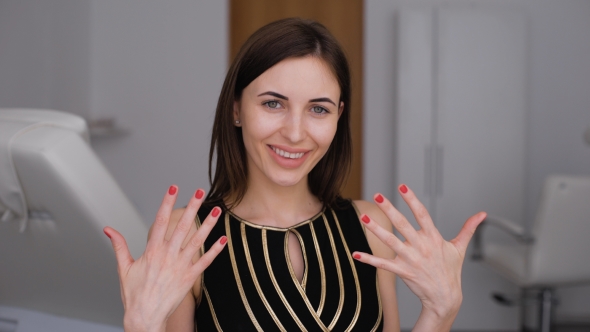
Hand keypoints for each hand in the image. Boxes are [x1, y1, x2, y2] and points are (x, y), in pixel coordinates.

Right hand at [103, 186, 225, 331]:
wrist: (144, 317)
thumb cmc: (134, 294)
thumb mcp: (123, 268)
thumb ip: (119, 246)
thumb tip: (108, 229)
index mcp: (152, 252)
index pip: (160, 221)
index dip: (167, 203)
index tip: (173, 188)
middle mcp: (167, 257)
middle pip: (182, 226)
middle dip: (191, 207)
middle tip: (199, 191)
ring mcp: (180, 267)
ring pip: (197, 241)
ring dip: (208, 224)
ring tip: (217, 209)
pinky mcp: (189, 278)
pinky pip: (205, 262)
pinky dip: (215, 251)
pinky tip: (224, 239)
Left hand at [352, 184, 485, 329]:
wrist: (446, 298)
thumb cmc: (451, 271)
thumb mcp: (459, 248)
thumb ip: (468, 228)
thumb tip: (481, 214)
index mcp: (434, 238)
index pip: (422, 214)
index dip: (412, 200)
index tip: (402, 186)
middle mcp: (422, 247)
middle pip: (403, 224)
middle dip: (390, 209)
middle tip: (378, 195)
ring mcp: (411, 260)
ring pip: (391, 242)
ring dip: (376, 230)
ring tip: (364, 218)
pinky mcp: (403, 272)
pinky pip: (383, 264)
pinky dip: (369, 259)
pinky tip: (356, 254)